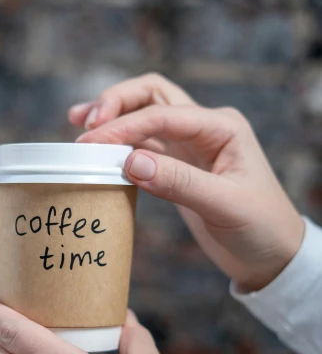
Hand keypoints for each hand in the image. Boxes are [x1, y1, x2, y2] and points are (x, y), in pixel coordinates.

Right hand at [70, 73, 304, 291]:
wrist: (272, 258)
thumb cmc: (261, 229)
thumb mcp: (223, 206)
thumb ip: (178, 182)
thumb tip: (129, 163)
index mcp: (222, 128)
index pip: (164, 114)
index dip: (125, 125)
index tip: (92, 143)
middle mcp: (205, 129)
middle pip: (152, 95)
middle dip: (116, 103)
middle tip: (85, 124)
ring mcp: (190, 146)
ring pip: (145, 115)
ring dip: (114, 116)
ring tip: (80, 125)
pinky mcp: (178, 166)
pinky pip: (143, 145)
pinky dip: (119, 143)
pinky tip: (99, 150)